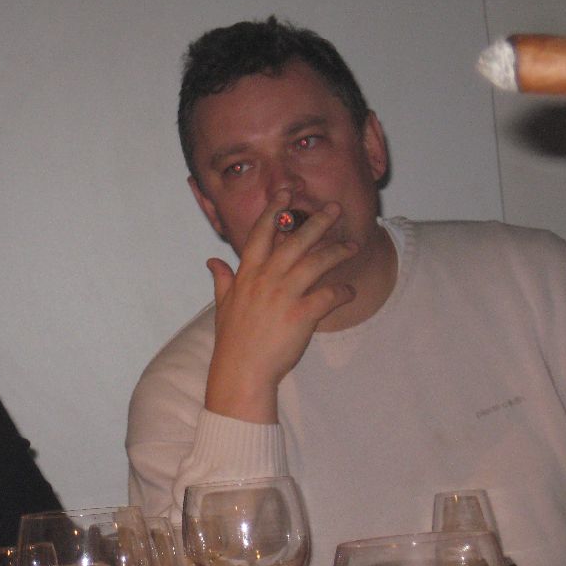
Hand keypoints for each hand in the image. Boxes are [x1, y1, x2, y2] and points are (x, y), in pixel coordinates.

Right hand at [204, 191, 357, 422]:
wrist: (241, 371)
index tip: (286, 194)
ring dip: (337, 251)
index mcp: (247, 274)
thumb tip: (212, 262)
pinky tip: (350, 291)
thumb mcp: (222, 306)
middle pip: (295, 241)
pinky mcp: (301, 314)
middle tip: (335, 208)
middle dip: (317, 221)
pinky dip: (342, 291)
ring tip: (353, 244)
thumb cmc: (233, 341)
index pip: (261, 233)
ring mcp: (283, 296)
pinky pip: (328, 295)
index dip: (274, 211)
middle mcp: (265, 279)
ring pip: (315, 263)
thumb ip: (221, 280)